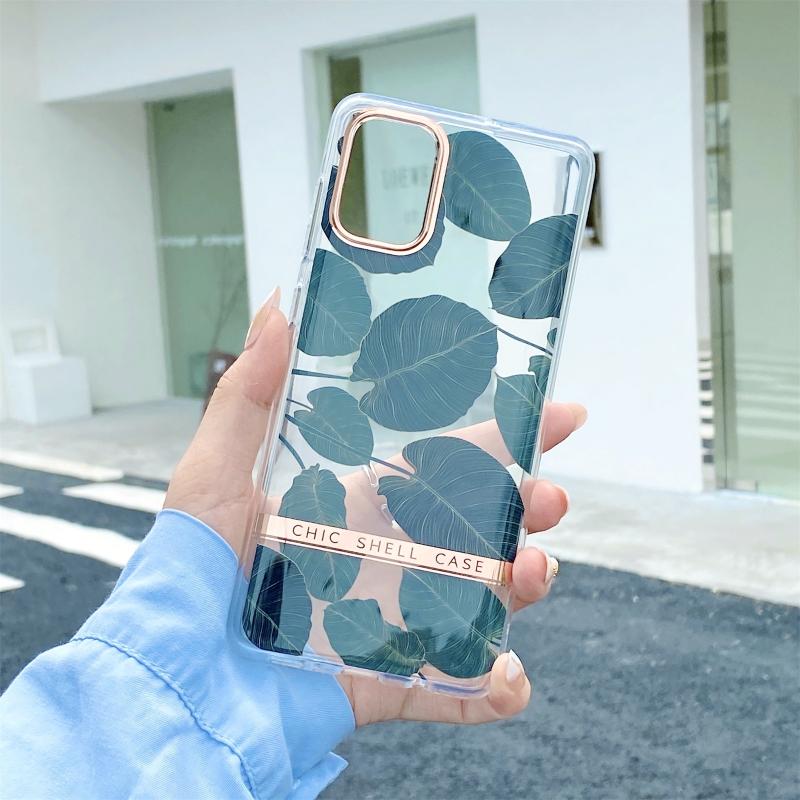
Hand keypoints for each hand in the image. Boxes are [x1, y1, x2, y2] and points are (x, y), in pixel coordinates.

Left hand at [166, 291, 585, 726]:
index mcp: (360, 504)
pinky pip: (451, 690)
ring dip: (524, 588)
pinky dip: (491, 689)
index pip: (448, 462)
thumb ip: (248, 390)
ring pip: (483, 602)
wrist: (172, 672)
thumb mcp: (213, 469)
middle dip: (529, 510)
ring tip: (530, 572)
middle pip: (480, 527)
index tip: (560, 414)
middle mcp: (386, 557)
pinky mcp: (384, 682)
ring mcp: (393, 620)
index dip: (508, 438)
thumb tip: (277, 305)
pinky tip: (508, 677)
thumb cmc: (187, 566)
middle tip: (549, 500)